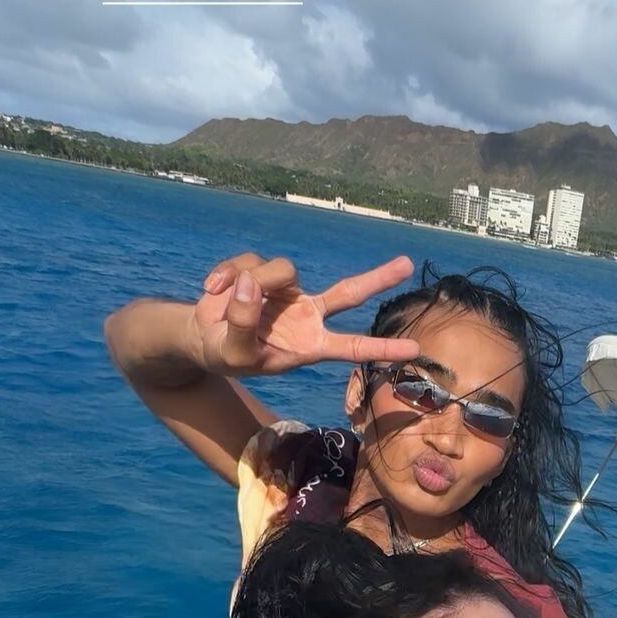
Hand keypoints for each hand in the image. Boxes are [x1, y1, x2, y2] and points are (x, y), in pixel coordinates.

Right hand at [183, 251, 420, 378]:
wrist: (202, 337)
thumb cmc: (226, 355)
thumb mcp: (235, 354)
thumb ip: (244, 324)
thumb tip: (253, 286)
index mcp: (310, 344)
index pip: (352, 346)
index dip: (382, 348)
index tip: (414, 349)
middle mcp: (307, 315)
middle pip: (349, 293)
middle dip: (378, 278)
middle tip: (407, 264)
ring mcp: (287, 291)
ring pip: (281, 269)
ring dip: (251, 281)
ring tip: (223, 305)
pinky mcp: (263, 272)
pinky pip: (248, 263)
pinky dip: (226, 275)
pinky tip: (213, 289)